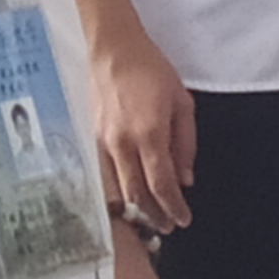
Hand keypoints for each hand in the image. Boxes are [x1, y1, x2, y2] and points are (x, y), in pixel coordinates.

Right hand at [93, 31, 196, 234]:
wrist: (114, 52)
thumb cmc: (152, 72)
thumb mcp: (182, 105)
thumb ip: (185, 145)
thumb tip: (185, 179)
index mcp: (149, 134)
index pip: (162, 183)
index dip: (173, 206)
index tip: (183, 219)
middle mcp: (122, 143)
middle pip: (137, 193)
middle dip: (154, 214)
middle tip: (168, 226)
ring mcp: (103, 142)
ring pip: (117, 189)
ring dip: (134, 208)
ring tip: (150, 217)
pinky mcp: (92, 139)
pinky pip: (104, 175)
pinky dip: (117, 192)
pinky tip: (128, 197)